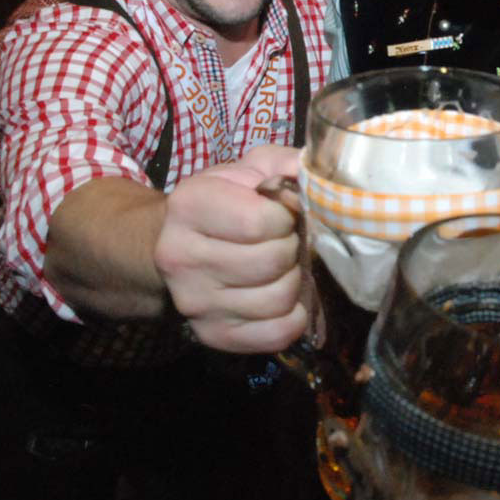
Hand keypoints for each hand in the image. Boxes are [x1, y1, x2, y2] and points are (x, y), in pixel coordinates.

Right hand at [154, 145, 307, 353]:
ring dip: (294, 281)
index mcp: (190, 206)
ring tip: (284, 267)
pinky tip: (285, 298)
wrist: (176, 245)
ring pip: (278, 300)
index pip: (260, 222)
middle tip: (286, 240)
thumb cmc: (224, 202)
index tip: (284, 213)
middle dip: (292, 248)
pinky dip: (293, 316)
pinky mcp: (212, 335)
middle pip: (271, 262)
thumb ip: (285, 164)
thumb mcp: (249, 170)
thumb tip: (322, 177)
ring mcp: (195, 302)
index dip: (286, 217)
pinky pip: (276, 335)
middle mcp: (182, 257)